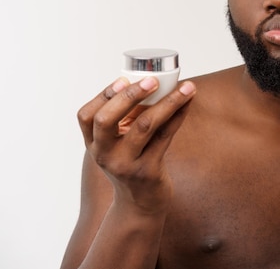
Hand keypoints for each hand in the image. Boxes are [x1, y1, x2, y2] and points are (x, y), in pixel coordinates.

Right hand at [77, 76, 195, 212]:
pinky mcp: (148, 171)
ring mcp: (125, 164)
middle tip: (153, 81)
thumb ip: (127, 117)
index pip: (87, 116)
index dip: (105, 94)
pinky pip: (165, 136)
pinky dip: (178, 116)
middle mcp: (104, 154)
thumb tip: (154, 81)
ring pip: (144, 126)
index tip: (125, 78)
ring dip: (168, 102)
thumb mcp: (120, 143)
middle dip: (129, 96)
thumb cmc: (132, 163)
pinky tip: (188, 102)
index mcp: (94, 144)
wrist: (140, 204)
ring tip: (186, 87)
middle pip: (106, 120)